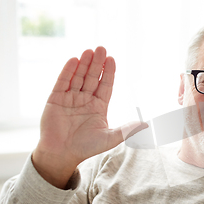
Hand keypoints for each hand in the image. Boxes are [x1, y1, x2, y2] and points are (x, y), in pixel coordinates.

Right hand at [32, 47, 146, 188]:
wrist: (62, 154)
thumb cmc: (87, 147)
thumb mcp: (110, 138)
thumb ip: (127, 130)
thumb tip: (147, 124)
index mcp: (99, 106)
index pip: (105, 85)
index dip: (108, 72)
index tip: (112, 59)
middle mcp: (85, 99)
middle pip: (92, 77)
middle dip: (97, 63)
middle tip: (101, 48)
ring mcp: (70, 98)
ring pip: (78, 77)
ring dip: (84, 64)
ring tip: (89, 51)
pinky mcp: (55, 99)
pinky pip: (62, 82)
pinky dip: (68, 71)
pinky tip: (74, 60)